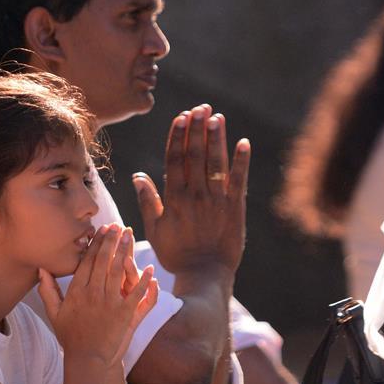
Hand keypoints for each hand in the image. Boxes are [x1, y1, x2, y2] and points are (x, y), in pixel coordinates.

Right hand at [38, 225, 158, 367]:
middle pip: (103, 260)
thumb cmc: (70, 337)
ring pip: (118, 270)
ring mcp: (110, 302)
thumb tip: (42, 269)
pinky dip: (144, 280)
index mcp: (77, 291)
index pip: (87, 261)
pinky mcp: (124, 314)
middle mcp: (93, 293)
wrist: (87, 360)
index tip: (101, 230)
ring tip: (129, 236)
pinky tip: (149, 268)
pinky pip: (136, 292)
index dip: (96, 244)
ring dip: (125, 251)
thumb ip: (47, 290)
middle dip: (111, 240)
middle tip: (117, 226)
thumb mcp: (54, 313)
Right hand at [133, 104, 250, 274]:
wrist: (204, 276)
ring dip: (217, 138)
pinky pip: (239, 181)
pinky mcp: (235, 209)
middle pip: (196, 155)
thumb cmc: (176, 254)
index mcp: (175, 198)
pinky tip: (244, 143)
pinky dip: (242, 162)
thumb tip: (139, 176)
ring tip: (217, 116)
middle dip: (198, 129)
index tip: (181, 117)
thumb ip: (148, 200)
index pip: (175, 160)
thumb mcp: (155, 229)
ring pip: (216, 163)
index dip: (178, 136)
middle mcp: (195, 195)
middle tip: (200, 108)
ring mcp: (217, 201)